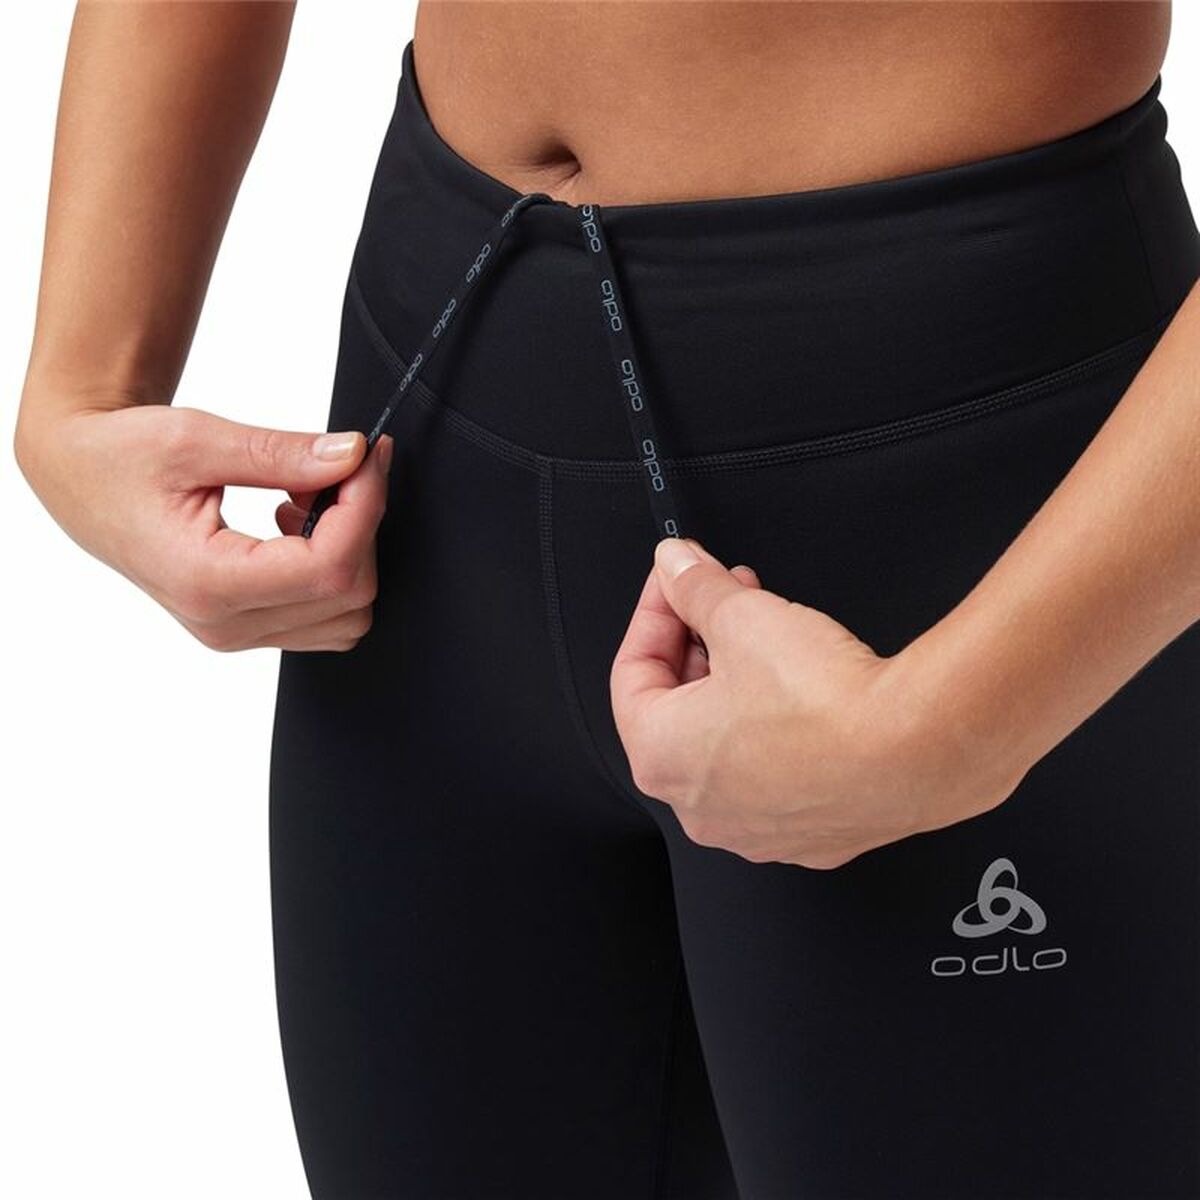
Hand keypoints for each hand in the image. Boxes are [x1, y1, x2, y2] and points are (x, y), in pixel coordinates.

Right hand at [15, 402, 392, 651]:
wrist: (80, 477)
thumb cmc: (120, 457)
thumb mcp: (197, 439)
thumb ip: (282, 454)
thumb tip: (350, 456)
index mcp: (207, 582)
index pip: (330, 566)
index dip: (366, 506)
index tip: (367, 456)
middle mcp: (224, 623)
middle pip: (349, 594)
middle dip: (363, 524)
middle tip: (343, 466)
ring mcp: (236, 632)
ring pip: (346, 615)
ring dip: (350, 551)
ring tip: (310, 499)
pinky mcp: (245, 625)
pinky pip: (323, 617)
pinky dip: (332, 570)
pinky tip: (298, 524)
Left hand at [609, 536, 1026, 868]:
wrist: (916, 752)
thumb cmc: (823, 703)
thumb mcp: (743, 617)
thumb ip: (696, 588)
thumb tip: (676, 566)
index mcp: (660, 757)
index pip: (631, 673)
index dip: (655, 612)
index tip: (675, 579)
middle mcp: (698, 808)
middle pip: (677, 710)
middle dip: (698, 644)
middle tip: (722, 598)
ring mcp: (756, 830)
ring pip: (727, 744)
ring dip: (736, 684)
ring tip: (767, 633)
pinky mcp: (810, 835)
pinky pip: (776, 773)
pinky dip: (777, 729)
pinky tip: (802, 690)